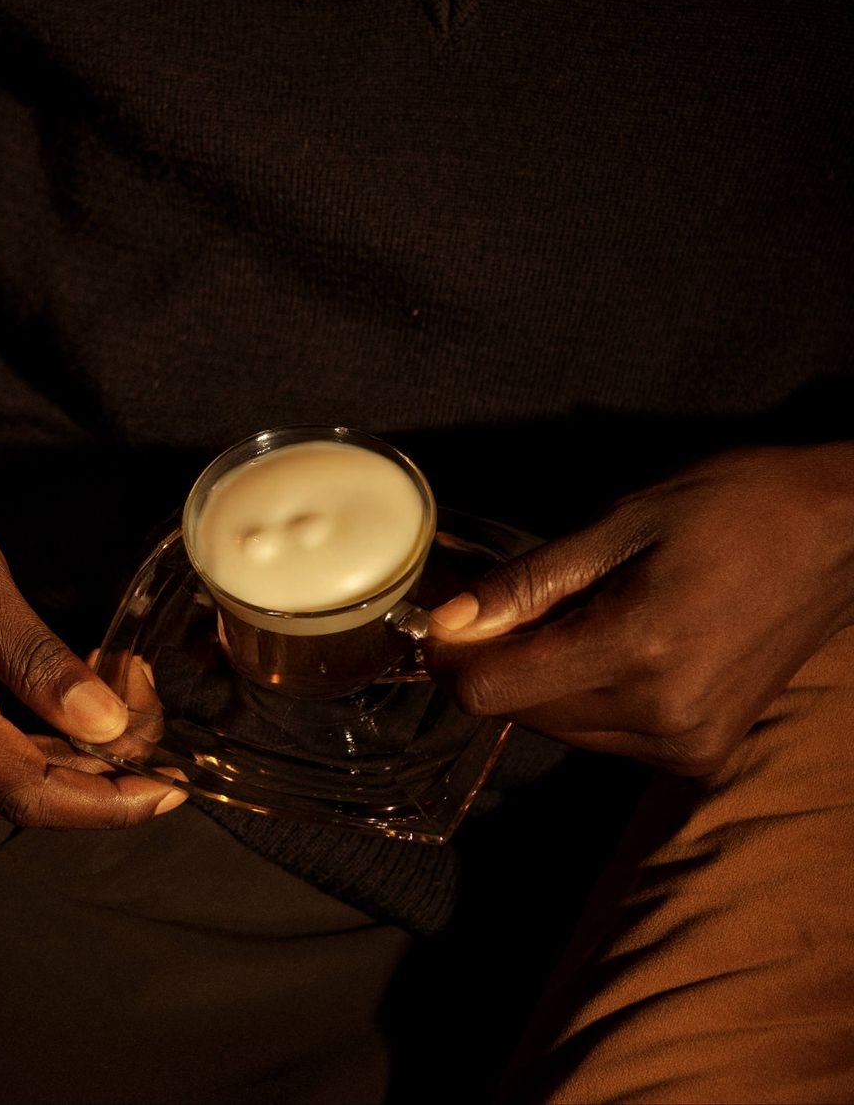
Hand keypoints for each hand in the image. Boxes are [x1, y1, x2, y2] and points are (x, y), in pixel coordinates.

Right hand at [0, 420, 184, 826]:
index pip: (31, 794)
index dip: (110, 802)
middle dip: (106, 755)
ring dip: (80, 743)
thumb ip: (38, 661)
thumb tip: (107, 730)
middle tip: (145, 685)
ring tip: (120, 676)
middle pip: (31, 790)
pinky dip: (47, 731)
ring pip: (18, 775)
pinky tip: (77, 684)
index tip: (174, 789)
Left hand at [423, 443, 853, 775]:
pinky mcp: (703, 752)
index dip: (452, 656)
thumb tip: (450, 620)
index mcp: (637, 652)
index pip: (495, 691)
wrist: (838, 534)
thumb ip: (530, 582)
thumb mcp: (622, 523)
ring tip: (561, 612)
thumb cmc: (732, 506)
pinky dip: (584, 695)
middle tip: (494, 603)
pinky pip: (606, 736)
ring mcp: (687, 745)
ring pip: (561, 730)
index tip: (443, 615)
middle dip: (494, 662)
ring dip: (539, 680)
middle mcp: (661, 718)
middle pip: (522, 714)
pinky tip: (603, 640)